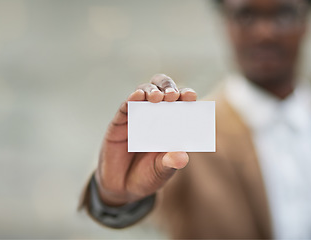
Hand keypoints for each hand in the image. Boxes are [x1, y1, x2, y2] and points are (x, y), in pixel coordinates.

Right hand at [95, 74, 196, 205]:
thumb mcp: (161, 172)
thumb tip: (183, 157)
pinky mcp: (120, 122)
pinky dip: (132, 99)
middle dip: (168, 87)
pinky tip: (137, 96)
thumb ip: (170, 163)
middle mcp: (156, 115)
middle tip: (172, 95)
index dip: (186, 96)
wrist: (122, 188)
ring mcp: (137, 116)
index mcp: (172, 124)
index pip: (182, 103)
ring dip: (151, 90)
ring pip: (144, 92)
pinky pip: (125, 106)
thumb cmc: (148, 176)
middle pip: (163, 89)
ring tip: (156, 97)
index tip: (191, 97)